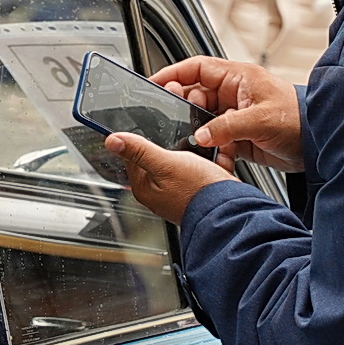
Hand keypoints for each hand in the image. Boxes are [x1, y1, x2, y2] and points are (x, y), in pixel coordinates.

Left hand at [105, 133, 234, 223]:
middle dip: (177, 147)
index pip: (135, 156)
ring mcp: (179, 194)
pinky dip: (210, 163)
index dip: (148, 141)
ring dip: (196, 154)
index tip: (161, 134)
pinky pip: (202, 170)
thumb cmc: (197, 191)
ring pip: (184, 162)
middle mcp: (160, 194)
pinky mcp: (198, 193)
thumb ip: (139, 150)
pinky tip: (215, 162)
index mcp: (145, 188)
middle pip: (161, 158)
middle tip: (188, 146)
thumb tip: (112, 141)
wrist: (231, 210)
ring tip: (205, 156)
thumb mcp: (165, 163)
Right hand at [152, 57, 303, 171]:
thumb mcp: (259, 119)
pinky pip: (215, 141)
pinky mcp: (239, 136)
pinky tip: (216, 160)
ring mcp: (235, 115)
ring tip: (197, 145)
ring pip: (203, 122)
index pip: (197, 68)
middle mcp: (234, 94)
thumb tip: (199, 136)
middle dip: (184, 112)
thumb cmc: (299, 120)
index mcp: (238, 78)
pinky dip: (213, 152)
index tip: (154, 83)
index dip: (173, 73)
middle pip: (195, 97)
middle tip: (176, 123)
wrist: (319, 145)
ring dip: (198, 136)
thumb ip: (225, 127)